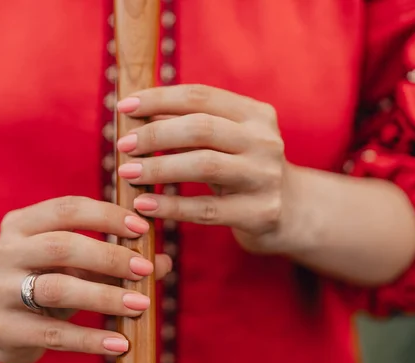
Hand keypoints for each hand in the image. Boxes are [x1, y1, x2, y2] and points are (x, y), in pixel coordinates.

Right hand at [0, 196, 170, 362]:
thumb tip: (164, 261)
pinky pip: (54, 333)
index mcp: (19, 224)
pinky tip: (120, 343)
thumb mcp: (73, 265)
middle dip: (109, 257)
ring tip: (141, 305)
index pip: (66, 208)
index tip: (143, 229)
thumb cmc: (45, 282)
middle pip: (61, 247)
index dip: (107, 215)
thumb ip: (114, 260)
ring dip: (105, 297)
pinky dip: (91, 339)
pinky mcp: (2, 328)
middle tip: (146, 270)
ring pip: (57, 289)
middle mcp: (3, 251)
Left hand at [116, 84, 295, 252]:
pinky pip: (206, 210)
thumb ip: (186, 125)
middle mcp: (265, 141)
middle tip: (123, 145)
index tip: (124, 106)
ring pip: (204, 165)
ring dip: (159, 168)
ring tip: (126, 173)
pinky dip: (170, 206)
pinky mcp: (260, 213)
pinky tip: (143, 204)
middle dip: (155, 134)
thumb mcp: (223, 141)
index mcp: (255, 114)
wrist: (291, 211)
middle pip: (201, 128)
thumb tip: (134, 111)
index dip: (159, 98)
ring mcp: (265, 177)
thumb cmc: (242, 169)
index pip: (200, 96)